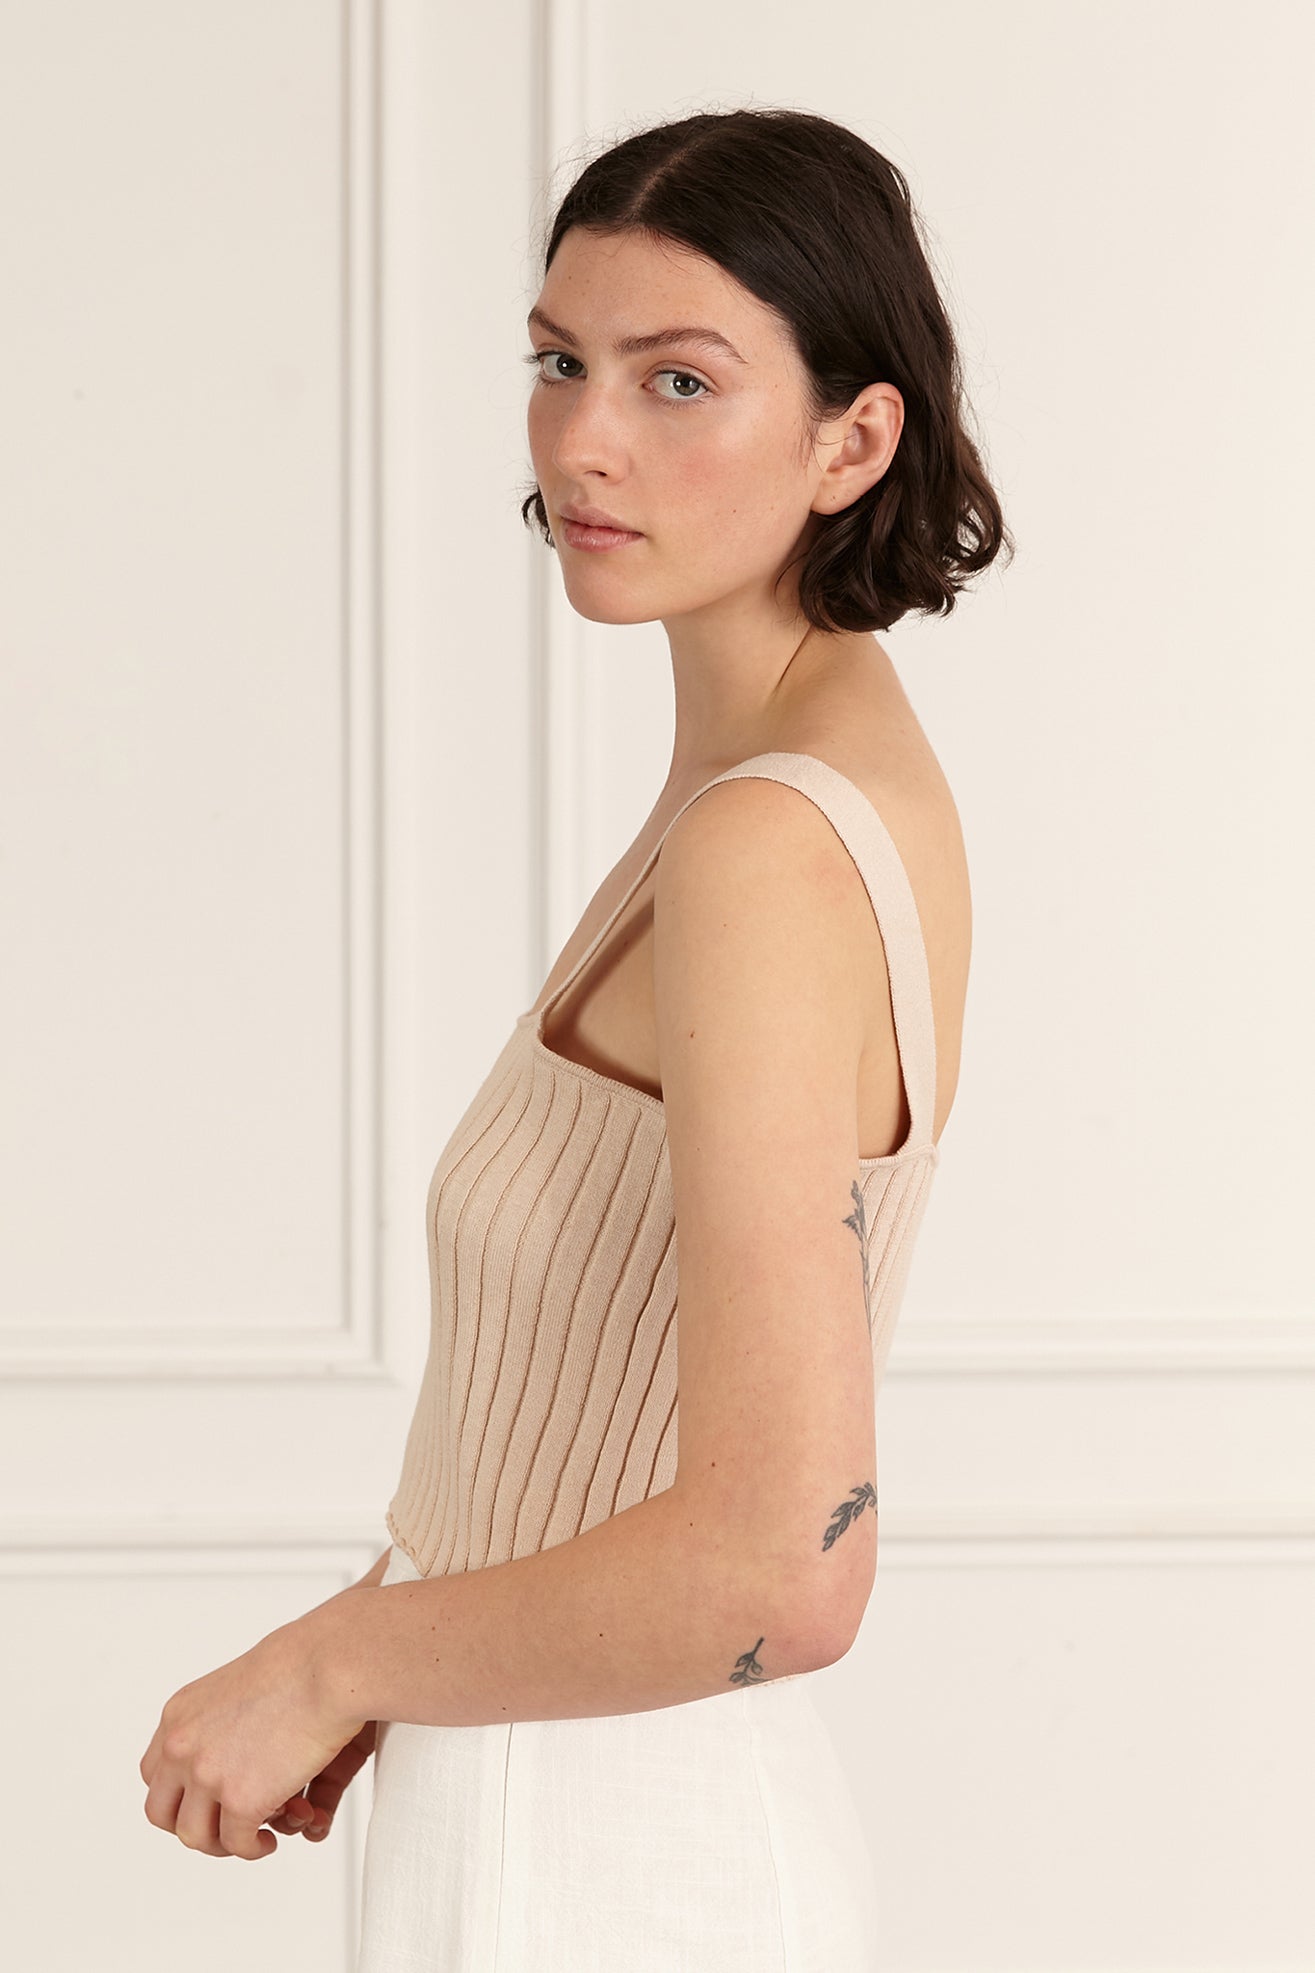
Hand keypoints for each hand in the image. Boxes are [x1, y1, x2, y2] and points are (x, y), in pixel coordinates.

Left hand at [139, 1611, 368, 1860]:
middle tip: (221, 1828)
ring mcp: (208, 1775)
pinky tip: (268, 1840)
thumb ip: (220, 1720)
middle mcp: (183, 1746)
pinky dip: (252, 1848)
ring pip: (195, 1836)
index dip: (179, 1793)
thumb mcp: (237, 1686)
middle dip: (192, 1824)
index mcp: (180, 1715)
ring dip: (221, 1844)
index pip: (155, 1771)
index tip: (203, 1800)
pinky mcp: (241, 1800)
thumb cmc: (300, 1664)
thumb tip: (233, 1745)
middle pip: (161, 1811)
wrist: (326, 1667)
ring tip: (250, 1836)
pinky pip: (238, 1844)